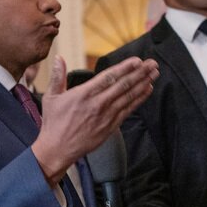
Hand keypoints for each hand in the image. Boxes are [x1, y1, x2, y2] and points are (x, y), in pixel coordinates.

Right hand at [33, 56, 158, 181]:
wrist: (57, 149)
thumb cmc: (54, 123)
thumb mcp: (52, 97)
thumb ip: (58, 76)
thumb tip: (59, 57)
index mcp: (84, 94)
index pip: (109, 77)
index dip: (125, 68)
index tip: (137, 60)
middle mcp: (97, 104)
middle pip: (123, 85)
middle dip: (140, 73)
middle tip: (152, 63)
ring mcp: (106, 116)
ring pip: (128, 96)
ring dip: (143, 83)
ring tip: (154, 73)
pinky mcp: (110, 126)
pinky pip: (128, 110)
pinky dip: (139, 99)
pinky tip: (147, 90)